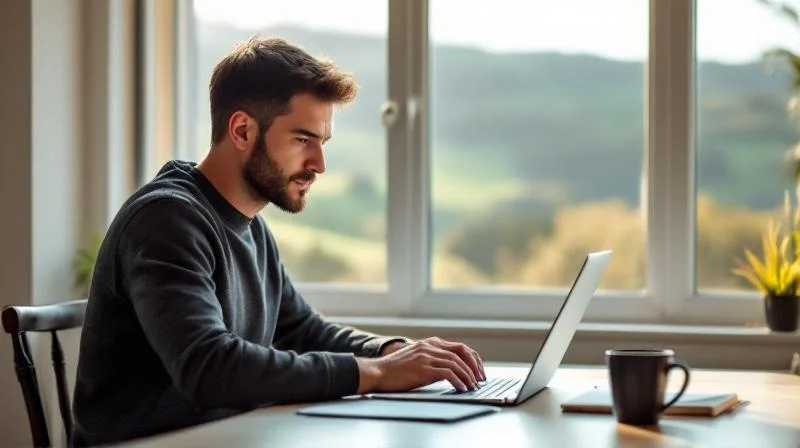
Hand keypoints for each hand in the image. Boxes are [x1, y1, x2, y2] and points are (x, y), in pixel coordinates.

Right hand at [357, 337, 485, 393]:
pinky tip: (462, 388)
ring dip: (468, 376)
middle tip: (480, 378)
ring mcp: (427, 356)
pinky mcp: (424, 368)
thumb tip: (449, 371)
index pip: (459, 347)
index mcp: (430, 343)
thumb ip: (432, 359)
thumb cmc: (395, 369)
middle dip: (474, 366)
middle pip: (461, 352)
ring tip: (472, 386)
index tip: (478, 370)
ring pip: (456, 363)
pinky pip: (448, 373)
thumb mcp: (416, 358)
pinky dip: (458, 381)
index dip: (472, 358)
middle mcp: (430, 346)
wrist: (378, 371)